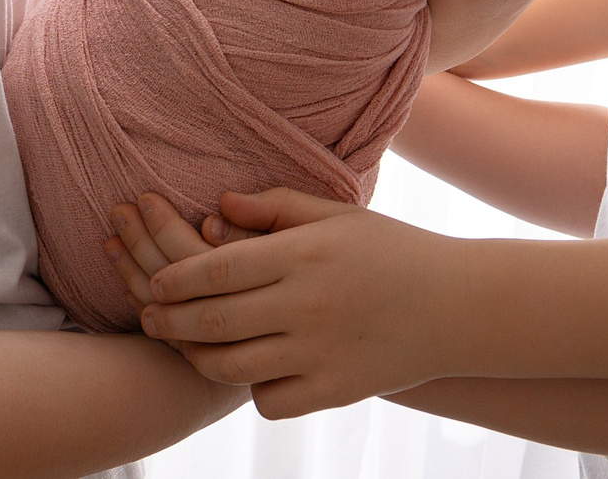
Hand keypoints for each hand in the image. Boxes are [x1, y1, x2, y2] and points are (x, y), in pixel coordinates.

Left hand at [137, 187, 473, 417]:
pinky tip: (249, 371)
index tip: (156, 282)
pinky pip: (270, 400)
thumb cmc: (392, 250)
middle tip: (149, 316)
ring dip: (198, 357)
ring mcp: (319, 353)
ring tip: (184, 345)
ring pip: (231, 367)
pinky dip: (253, 389)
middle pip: (213, 321)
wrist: (457, 305)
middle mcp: (306, 305)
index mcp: (304, 255)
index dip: (175, 278)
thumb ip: (276, 208)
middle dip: (169, 320)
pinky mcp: (334, 391)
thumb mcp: (337, 215)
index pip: (217, 268)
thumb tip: (215, 206)